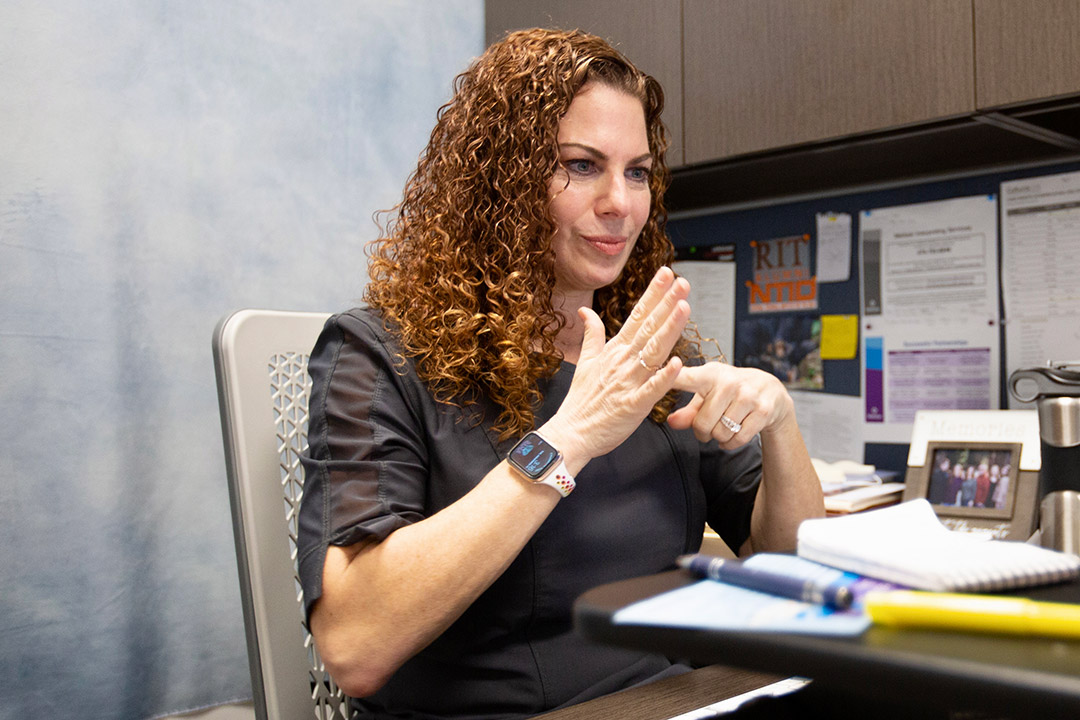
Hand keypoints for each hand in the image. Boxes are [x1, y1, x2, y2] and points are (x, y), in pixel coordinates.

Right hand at [543, 267, 689, 469]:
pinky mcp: (632, 406)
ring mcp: (628, 383)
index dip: (653, 294)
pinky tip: (677, 363)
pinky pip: (651, 390)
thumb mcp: (585, 362)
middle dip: (666, 304)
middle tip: (682, 282)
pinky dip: (663, 377)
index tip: (667, 274)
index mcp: (614, 351)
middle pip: (648, 328)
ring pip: (653, 352)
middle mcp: (622, 362)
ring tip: (684, 308)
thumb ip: (592, 335)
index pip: (637, 316)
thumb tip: (586, 311)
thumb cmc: (581, 402)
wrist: (570, 434)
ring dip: (669, 330)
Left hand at [667, 362, 794, 448]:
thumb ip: (688, 410)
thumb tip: (671, 422)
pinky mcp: (763, 411)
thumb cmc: (730, 390)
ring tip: (723, 427)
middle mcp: (729, 383)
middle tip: (707, 427)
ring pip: (720, 433)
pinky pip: (737, 439)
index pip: (687, 378)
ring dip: (718, 437)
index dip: (672, 378)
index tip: (657, 375)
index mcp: (710, 375)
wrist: (770, 389)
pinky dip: (731, 443)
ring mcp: (748, 396)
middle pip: (702, 423)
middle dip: (702, 432)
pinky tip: (733, 434)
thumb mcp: (707, 393)